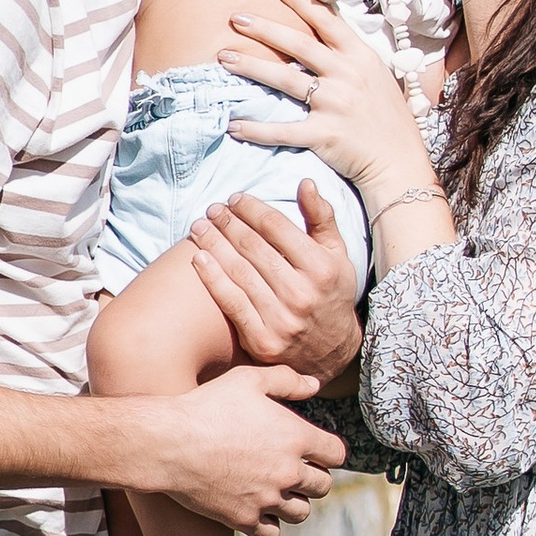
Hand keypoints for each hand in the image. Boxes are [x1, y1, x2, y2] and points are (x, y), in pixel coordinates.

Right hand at [130, 364, 346, 535]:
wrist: (168, 444)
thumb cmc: (207, 406)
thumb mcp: (247, 380)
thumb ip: (286, 380)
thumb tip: (314, 385)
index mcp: (295, 437)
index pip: (337, 454)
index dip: (328, 451)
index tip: (315, 449)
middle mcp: (288, 472)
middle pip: (323, 486)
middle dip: (314, 477)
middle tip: (295, 469)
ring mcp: (267, 499)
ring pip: (301, 513)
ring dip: (294, 502)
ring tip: (278, 491)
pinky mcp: (243, 518)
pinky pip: (271, 533)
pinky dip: (269, 524)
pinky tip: (258, 509)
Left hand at [188, 187, 364, 381]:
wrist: (332, 353)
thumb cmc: (331, 294)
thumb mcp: (337, 255)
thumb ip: (321, 218)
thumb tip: (305, 183)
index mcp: (321, 268)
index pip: (277, 227)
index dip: (251, 209)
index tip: (235, 199)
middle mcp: (302, 294)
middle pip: (253, 247)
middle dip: (228, 223)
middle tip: (212, 210)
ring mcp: (281, 319)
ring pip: (239, 272)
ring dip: (213, 244)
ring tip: (199, 227)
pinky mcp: (263, 340)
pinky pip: (231, 303)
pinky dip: (212, 279)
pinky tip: (199, 258)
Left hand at [221, 0, 436, 200]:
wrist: (399, 160)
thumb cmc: (388, 119)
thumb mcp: (377, 77)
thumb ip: (351, 57)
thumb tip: (326, 35)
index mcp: (361, 57)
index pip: (327, 22)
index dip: (300, 2)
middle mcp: (347, 75)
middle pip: (299, 44)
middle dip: (264, 29)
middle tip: (236, 18)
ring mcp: (335, 104)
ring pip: (285, 80)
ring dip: (252, 67)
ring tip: (224, 59)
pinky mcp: (325, 135)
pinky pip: (283, 130)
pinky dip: (257, 128)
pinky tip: (235, 124)